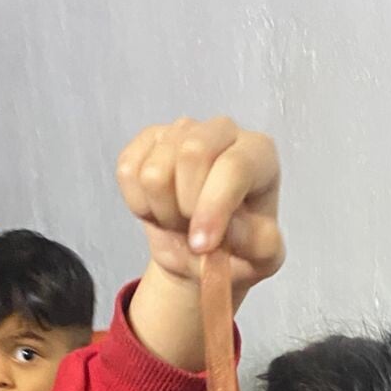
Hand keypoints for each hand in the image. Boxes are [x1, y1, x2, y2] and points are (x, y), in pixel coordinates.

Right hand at [119, 117, 284, 370]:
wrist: (202, 252)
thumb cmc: (239, 250)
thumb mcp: (262, 260)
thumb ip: (257, 245)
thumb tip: (230, 228)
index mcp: (260, 154)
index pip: (234, 167)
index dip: (213, 208)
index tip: (202, 246)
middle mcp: (223, 130)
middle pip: (191, 154)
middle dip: (185, 208)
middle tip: (194, 234)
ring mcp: (182, 130)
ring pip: (154, 170)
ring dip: (162, 211)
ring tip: (180, 222)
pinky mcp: (148, 139)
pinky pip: (128, 170)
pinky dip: (139, 204)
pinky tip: (159, 209)